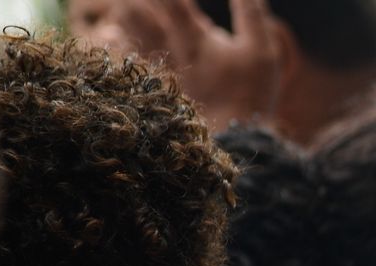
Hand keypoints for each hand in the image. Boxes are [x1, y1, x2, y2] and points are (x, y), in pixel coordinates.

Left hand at [113, 0, 286, 130]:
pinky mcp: (151, 84)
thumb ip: (251, 14)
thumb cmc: (250, 94)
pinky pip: (125, 59)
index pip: (171, 2)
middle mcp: (169, 50)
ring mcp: (157, 68)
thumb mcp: (263, 52)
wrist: (233, 141)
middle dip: (134, 3)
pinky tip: (112, 33)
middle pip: (135, 14)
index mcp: (194, 39)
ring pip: (126, 35)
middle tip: (139, 2)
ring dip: (125, 15)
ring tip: (125, 8)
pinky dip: (114, 42)